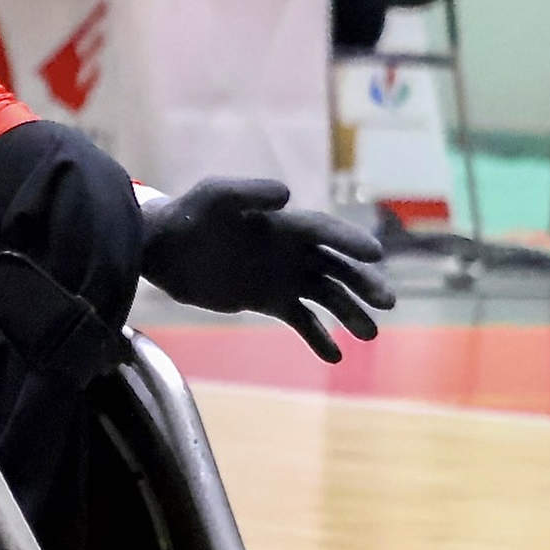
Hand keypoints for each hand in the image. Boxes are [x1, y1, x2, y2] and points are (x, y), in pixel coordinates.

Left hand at [142, 177, 394, 362]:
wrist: (162, 249)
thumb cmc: (189, 216)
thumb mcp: (216, 196)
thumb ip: (250, 194)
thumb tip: (287, 195)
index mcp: (285, 224)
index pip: (327, 231)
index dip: (350, 241)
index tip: (375, 254)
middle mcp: (292, 251)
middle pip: (338, 266)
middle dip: (363, 283)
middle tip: (387, 302)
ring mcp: (282, 276)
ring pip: (326, 295)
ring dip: (349, 313)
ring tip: (369, 335)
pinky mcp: (268, 300)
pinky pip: (301, 319)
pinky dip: (318, 337)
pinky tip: (334, 355)